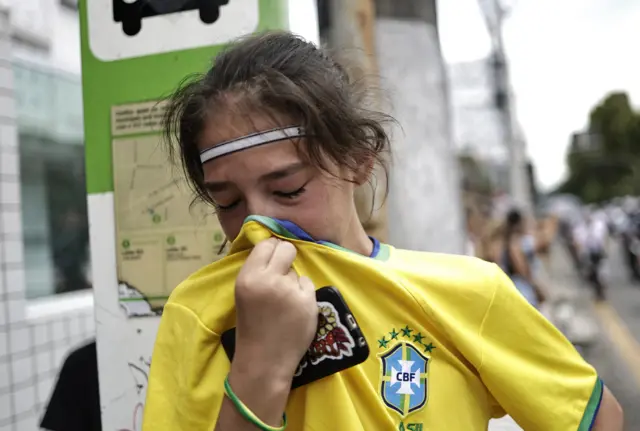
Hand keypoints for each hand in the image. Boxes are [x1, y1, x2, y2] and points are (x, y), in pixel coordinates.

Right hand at [233, 238, 317, 380]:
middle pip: (286, 249)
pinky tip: (295, 310)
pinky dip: (304, 295)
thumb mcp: (245, 293)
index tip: (273, 261)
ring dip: (293, 282)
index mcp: (248, 277)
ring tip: (284, 303)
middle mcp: (269, 280)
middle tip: (283, 275)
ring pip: (297, 271)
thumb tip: (275, 247)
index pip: (266, 245)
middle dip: (286, 258)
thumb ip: (258, 271)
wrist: (264, 360)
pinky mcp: (308, 301)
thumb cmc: (252, 326)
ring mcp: (290, 290)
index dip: (272, 251)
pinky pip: (308, 285)